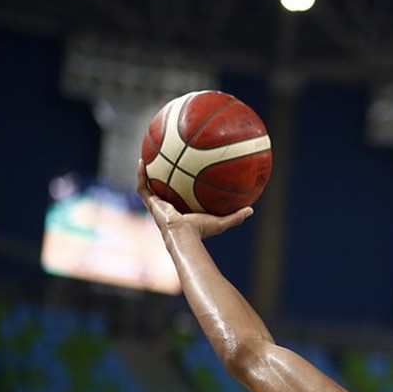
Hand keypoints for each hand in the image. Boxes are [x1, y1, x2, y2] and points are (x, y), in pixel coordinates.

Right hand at [136, 160, 251, 238]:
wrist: (184, 235)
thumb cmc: (201, 231)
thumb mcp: (222, 221)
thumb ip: (236, 216)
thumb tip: (251, 210)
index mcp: (181, 210)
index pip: (179, 195)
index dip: (179, 185)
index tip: (182, 173)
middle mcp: (168, 206)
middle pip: (163, 188)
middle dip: (161, 176)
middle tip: (163, 160)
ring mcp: (157, 205)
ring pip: (149, 186)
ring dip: (147, 172)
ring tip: (147, 156)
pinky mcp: (151, 204)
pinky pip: (142, 187)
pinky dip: (141, 175)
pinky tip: (142, 161)